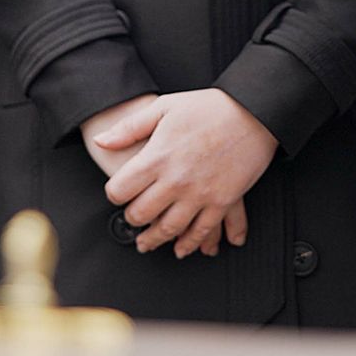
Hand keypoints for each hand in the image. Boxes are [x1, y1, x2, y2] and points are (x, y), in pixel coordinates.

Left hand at [94, 89, 276, 258]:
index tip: (118, 194)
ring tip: (147, 244)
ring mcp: (200, 194)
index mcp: (158, 157)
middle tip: (131, 220)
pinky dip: (190, 244)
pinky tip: (182, 248)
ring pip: (169, 229)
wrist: (254, 112)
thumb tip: (101, 141)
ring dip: (155, 240)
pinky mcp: (223, 202)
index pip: (121, 190)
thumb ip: (129, 128)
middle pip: (141, 214)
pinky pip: (202, 231)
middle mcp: (176, 180)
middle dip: (132, 220)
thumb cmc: (209, 107)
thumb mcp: (164, 107)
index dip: (115, 194)